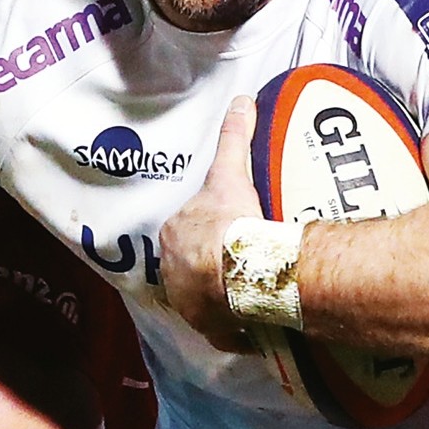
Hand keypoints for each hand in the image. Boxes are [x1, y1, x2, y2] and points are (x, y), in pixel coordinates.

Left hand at [159, 96, 262, 352]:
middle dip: (213, 266)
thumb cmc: (232, 221)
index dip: (210, 229)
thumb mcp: (231, 172)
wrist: (241, 270)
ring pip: (207, 299)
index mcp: (173, 235)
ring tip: (253, 292)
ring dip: (224, 297)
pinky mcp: (210, 329)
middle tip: (246, 262)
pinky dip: (237, 329)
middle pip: (194, 266)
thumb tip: (242, 98)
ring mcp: (189, 304)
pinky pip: (224, 330)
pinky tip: (255, 326)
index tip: (232, 231)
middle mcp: (173, 273)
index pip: (188, 230)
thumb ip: (234, 136)